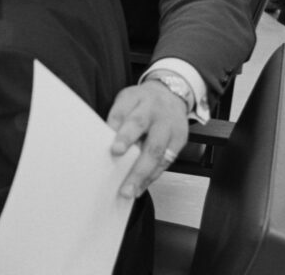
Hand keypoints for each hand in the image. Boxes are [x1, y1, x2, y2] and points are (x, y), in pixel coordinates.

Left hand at [108, 82, 188, 198]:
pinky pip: (166, 162)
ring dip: (143, 176)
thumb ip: (117, 118)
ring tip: (129, 191)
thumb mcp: (126, 100)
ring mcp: (171, 129)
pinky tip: (140, 187)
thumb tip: (105, 143)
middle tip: (124, 185)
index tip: (114, 150)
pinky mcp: (179, 142)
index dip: (123, 135)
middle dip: (137, 165)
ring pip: (159, 155)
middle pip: (151, 143)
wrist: (170, 93)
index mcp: (141, 100)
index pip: (132, 119)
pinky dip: (152, 176)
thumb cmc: (142, 101)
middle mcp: (158, 115)